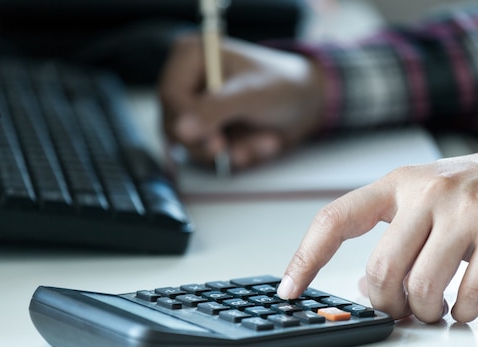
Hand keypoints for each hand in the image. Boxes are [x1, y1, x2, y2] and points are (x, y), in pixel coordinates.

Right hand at [158, 34, 324, 170]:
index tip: (215, 141)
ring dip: (232, 152)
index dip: (187, 123)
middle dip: (212, 144)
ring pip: (193, 147)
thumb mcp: (251, 94)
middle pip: (175, 126)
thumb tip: (181, 129)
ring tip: (264, 141)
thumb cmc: (282, 86)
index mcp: (191, 58)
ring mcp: (197, 111)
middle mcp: (188, 83)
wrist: (307, 104)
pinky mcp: (209, 133)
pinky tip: (261, 144)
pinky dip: (239, 157)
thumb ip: (215, 110)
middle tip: (236, 148)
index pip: (170, 97)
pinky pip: (212, 157)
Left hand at [278, 131, 477, 322]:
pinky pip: (468, 295)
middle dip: (385, 303)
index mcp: (396, 182)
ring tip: (432, 307)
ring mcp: (464, 211)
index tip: (289, 289)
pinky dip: (461, 313)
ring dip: (422, 311)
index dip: (305, 258)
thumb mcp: (422, 197)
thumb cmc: (473, 191)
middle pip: (379, 269)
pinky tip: (461, 306)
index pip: (335, 220)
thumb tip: (363, 286)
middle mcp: (426, 191)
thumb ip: (390, 233)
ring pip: (419, 286)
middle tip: (399, 308)